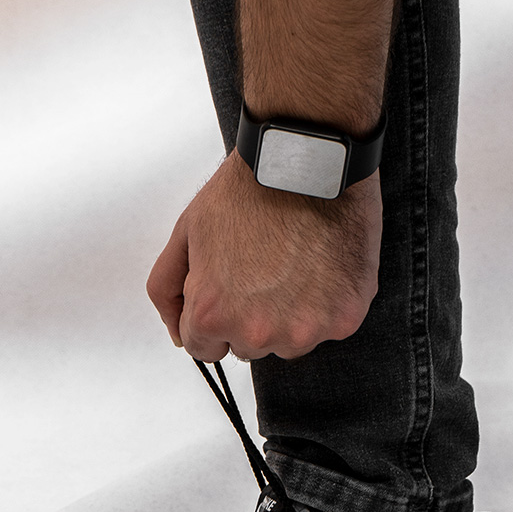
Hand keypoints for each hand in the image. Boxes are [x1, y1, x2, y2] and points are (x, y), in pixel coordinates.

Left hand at [147, 151, 380, 360]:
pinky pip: (329, 327)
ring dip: (291, 316)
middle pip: (249, 348)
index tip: (230, 288)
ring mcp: (306, 330)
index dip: (214, 314)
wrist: (308, 162)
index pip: (204, 349)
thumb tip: (179, 336)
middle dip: (251, 317)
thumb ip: (168, 290)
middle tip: (265, 268)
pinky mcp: (345, 320)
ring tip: (296, 266)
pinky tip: (323, 267)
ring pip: (291, 343)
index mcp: (213, 314)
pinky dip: (327, 304)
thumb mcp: (187, 232)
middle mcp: (259, 332)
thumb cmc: (250, 190)